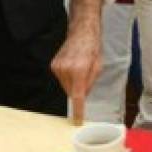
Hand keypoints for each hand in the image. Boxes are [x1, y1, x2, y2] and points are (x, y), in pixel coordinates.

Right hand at [51, 0, 102, 122]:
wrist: (81, 30)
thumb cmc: (93, 46)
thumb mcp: (98, 67)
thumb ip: (90, 83)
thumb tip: (83, 96)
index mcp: (79, 70)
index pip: (77, 96)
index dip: (78, 110)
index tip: (77, 120)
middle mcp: (66, 69)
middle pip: (71, 92)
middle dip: (78, 90)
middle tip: (85, 76)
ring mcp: (57, 67)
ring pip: (66, 86)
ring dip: (73, 83)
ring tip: (79, 68)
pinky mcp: (53, 65)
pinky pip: (61, 79)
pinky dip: (68, 77)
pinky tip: (73, 66)